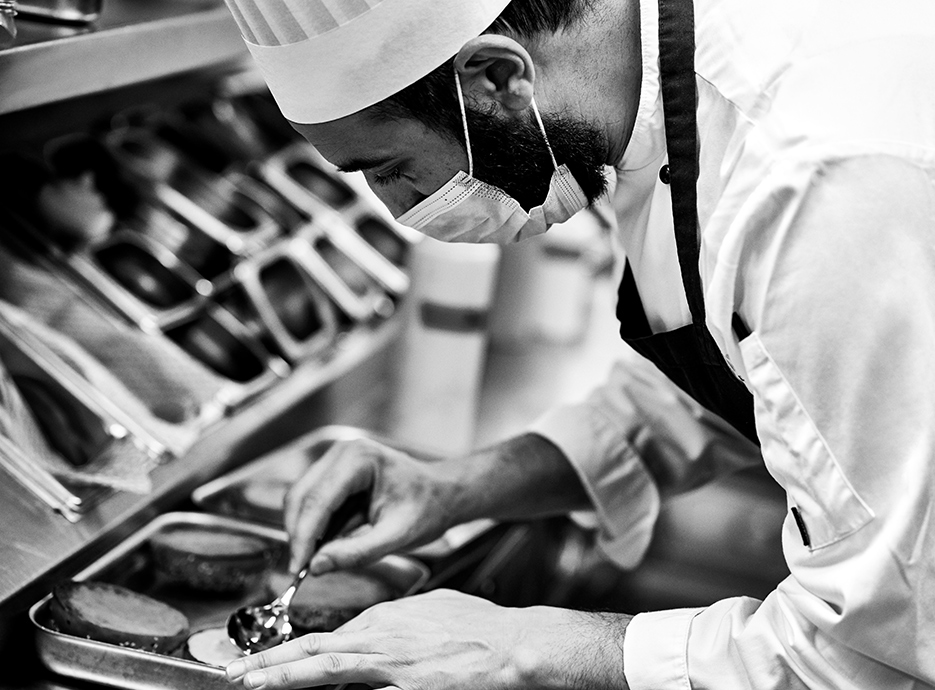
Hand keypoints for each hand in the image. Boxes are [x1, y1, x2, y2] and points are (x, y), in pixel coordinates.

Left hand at [225, 589, 631, 689]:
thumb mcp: (433, 608)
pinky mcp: (407, 687)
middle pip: (315, 649)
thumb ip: (399, 618)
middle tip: (236, 674)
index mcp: (387, 617)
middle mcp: (382, 636)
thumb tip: (377, 628)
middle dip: (270, 663)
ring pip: (326, 668)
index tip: (264, 660)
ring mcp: (392, 664)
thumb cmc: (481, 628)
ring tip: (252, 684)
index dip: (292, 649)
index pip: (328, 636)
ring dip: (285, 676)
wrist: (515, 646)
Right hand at [284, 438, 465, 573]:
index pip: (318, 500)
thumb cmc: (427, 509)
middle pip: (301, 496)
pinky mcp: (335, 473)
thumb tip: (316, 567)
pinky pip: (312, 501)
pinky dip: (313, 526)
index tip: (298, 570)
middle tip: (302, 570)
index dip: (303, 537)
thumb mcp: (397, 536)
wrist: (443, 494)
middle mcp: (343, 452)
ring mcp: (337, 460)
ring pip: (301, 498)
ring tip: (315, 560)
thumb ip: (357, 552)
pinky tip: (324, 546)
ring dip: (303, 531)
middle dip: (299, 534)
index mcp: (360, 459)